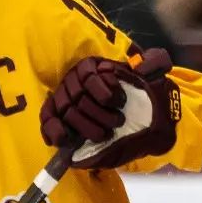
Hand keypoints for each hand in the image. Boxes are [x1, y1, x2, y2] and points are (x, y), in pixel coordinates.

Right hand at [39, 47, 179, 169]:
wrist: (134, 117)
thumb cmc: (137, 94)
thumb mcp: (150, 74)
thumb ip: (154, 62)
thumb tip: (148, 63)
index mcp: (92, 66)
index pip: (89, 75)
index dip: (104, 91)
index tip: (119, 101)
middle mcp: (74, 80)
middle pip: (78, 97)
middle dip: (99, 113)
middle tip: (118, 122)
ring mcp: (62, 99)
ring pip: (67, 112)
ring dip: (86, 126)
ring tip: (104, 135)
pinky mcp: (55, 117)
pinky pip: (47, 120)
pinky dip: (54, 130)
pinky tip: (65, 140)